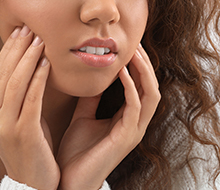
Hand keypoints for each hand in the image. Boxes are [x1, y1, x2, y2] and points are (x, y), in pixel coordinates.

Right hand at [0, 25, 59, 189]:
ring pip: (15, 83)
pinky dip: (39, 78)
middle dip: (17, 48)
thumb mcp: (19, 116)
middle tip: (30, 28)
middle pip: (4, 73)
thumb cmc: (31, 145)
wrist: (33, 183)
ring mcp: (4, 126)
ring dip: (28, 58)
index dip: (8, 50)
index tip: (20, 31)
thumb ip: (19, 93)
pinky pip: (31, 99)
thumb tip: (29, 61)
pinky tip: (47, 63)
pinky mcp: (23, 133)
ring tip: (40, 40)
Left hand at [56, 44, 159, 189]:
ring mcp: (133, 131)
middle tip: (135, 43)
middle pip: (152, 87)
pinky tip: (121, 72)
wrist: (66, 181)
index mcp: (126, 119)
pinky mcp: (126, 138)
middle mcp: (135, 124)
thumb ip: (91, 98)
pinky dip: (131, 87)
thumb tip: (92, 76)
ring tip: (133, 52)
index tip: (128, 45)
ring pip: (151, 95)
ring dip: (143, 71)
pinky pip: (135, 107)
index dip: (138, 66)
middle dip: (146, 64)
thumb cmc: (75, 152)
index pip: (142, 87)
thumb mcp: (83, 116)